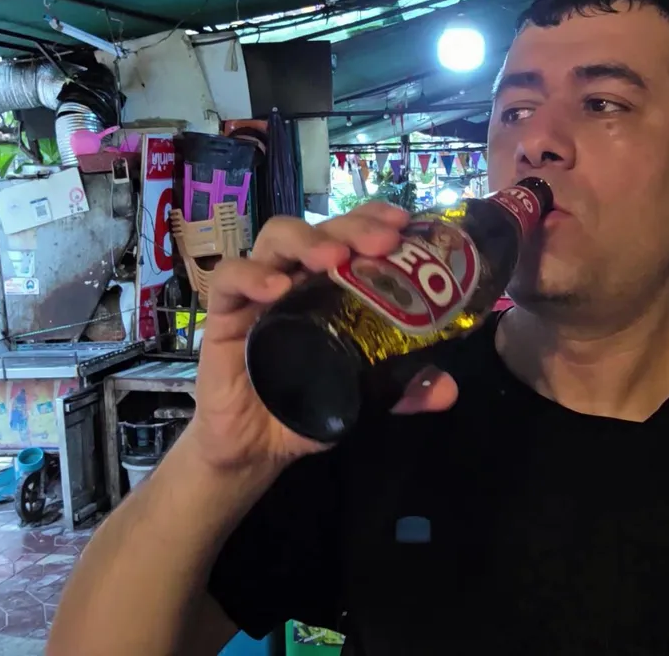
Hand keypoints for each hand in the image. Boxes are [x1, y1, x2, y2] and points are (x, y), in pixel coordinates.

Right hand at [186, 202, 458, 471]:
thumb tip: (446, 389)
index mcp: (326, 286)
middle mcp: (294, 278)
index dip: (372, 218)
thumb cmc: (305, 406)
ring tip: (334, 257)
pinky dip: (251, 276)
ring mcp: (256, 294)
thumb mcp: (362, 397)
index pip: (348, 234)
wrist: (254, 450)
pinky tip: (277, 288)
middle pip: (319, 229)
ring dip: (307, 240)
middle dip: (353, 227)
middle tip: (383, 242)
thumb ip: (403, 391)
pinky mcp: (221, 316)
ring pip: (274, 240)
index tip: (402, 222)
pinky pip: (227, 281)